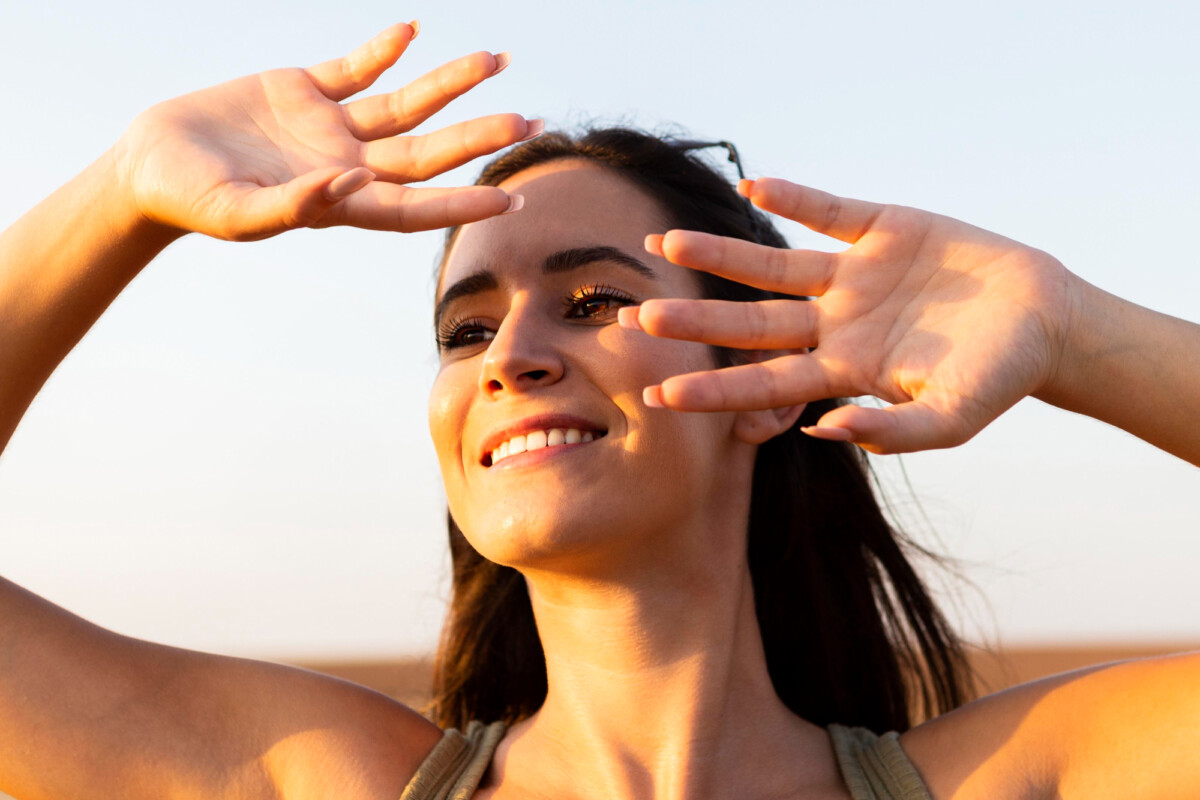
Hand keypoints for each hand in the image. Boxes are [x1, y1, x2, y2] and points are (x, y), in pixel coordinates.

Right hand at [111, 23, 535, 240]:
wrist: (149, 163)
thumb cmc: (188, 199)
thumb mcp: (236, 211)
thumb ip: (294, 205)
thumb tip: (352, 185)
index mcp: (339, 204)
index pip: (415, 206)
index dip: (461, 203)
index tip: (510, 199)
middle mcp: (346, 165)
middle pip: (427, 151)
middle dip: (477, 136)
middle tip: (529, 122)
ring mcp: (329, 126)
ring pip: (405, 104)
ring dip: (449, 83)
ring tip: (496, 60)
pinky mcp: (304, 89)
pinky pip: (356, 67)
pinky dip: (383, 50)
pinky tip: (411, 32)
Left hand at [620, 177, 1081, 453]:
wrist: (1044, 320)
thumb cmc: (998, 378)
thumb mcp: (952, 419)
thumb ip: (892, 432)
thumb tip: (823, 431)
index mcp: (844, 370)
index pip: (765, 382)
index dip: (714, 391)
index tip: (660, 396)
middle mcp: (835, 322)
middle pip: (750, 324)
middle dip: (697, 323)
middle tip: (639, 320)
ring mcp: (853, 274)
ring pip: (772, 264)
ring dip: (720, 256)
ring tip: (665, 244)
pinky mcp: (881, 228)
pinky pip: (827, 210)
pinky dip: (794, 195)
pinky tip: (752, 184)